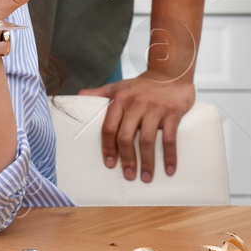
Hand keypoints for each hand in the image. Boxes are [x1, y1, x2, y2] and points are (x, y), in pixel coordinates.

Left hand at [78, 75, 195, 181]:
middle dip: (126, 159)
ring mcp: (154, 109)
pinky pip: (170, 138)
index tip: (109, 163)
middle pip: (125, 137)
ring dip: (147, 162)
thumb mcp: (117, 86)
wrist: (170, 72)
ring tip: (146, 177)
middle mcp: (134, 105)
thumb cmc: (141, 85)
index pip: (108, 127)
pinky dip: (169, 156)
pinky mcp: (172, 113)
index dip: (107, 147)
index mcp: (119, 100)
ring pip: (146, 140)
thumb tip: (78, 96)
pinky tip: (169, 169)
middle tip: (128, 175)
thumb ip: (99, 93)